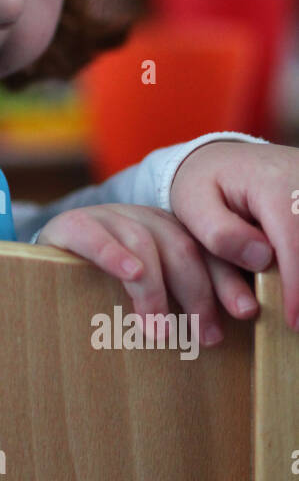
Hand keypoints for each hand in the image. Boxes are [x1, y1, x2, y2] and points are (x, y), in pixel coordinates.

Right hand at [35, 203, 256, 346]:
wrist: (42, 266)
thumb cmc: (102, 290)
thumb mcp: (147, 293)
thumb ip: (177, 299)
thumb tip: (218, 333)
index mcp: (170, 232)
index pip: (208, 251)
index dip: (227, 281)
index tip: (245, 314)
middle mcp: (144, 219)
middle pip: (182, 247)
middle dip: (198, 293)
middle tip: (203, 335)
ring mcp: (107, 218)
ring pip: (143, 244)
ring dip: (154, 291)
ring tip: (157, 331)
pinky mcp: (71, 225)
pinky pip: (95, 236)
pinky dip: (114, 254)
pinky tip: (129, 274)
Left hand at [169, 139, 298, 328]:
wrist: (221, 157)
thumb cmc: (202, 184)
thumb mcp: (192, 203)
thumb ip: (220, 232)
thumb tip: (262, 258)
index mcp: (272, 183)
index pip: (294, 240)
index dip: (297, 286)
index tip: (294, 321)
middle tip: (297, 323)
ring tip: (294, 308)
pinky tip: (292, 285)